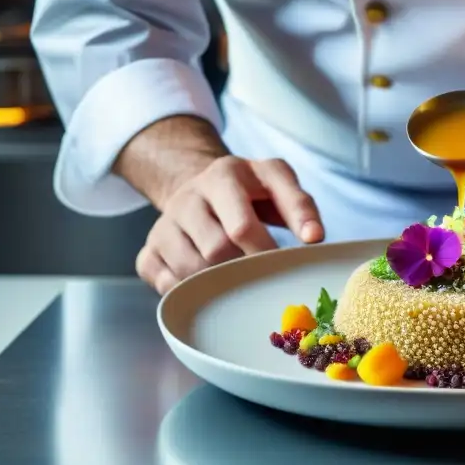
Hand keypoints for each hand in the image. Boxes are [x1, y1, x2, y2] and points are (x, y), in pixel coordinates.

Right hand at [135, 156, 323, 294]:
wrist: (202, 185)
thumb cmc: (250, 191)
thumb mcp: (278, 183)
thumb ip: (300, 205)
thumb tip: (314, 238)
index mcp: (225, 175)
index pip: (242, 224)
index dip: (265, 250)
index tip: (285, 266)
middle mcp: (189, 195)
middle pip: (216, 250)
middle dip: (244, 268)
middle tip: (262, 273)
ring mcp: (165, 223)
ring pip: (190, 269)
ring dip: (218, 281)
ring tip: (237, 276)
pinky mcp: (149, 248)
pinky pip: (163, 281)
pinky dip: (188, 290)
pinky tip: (206, 283)